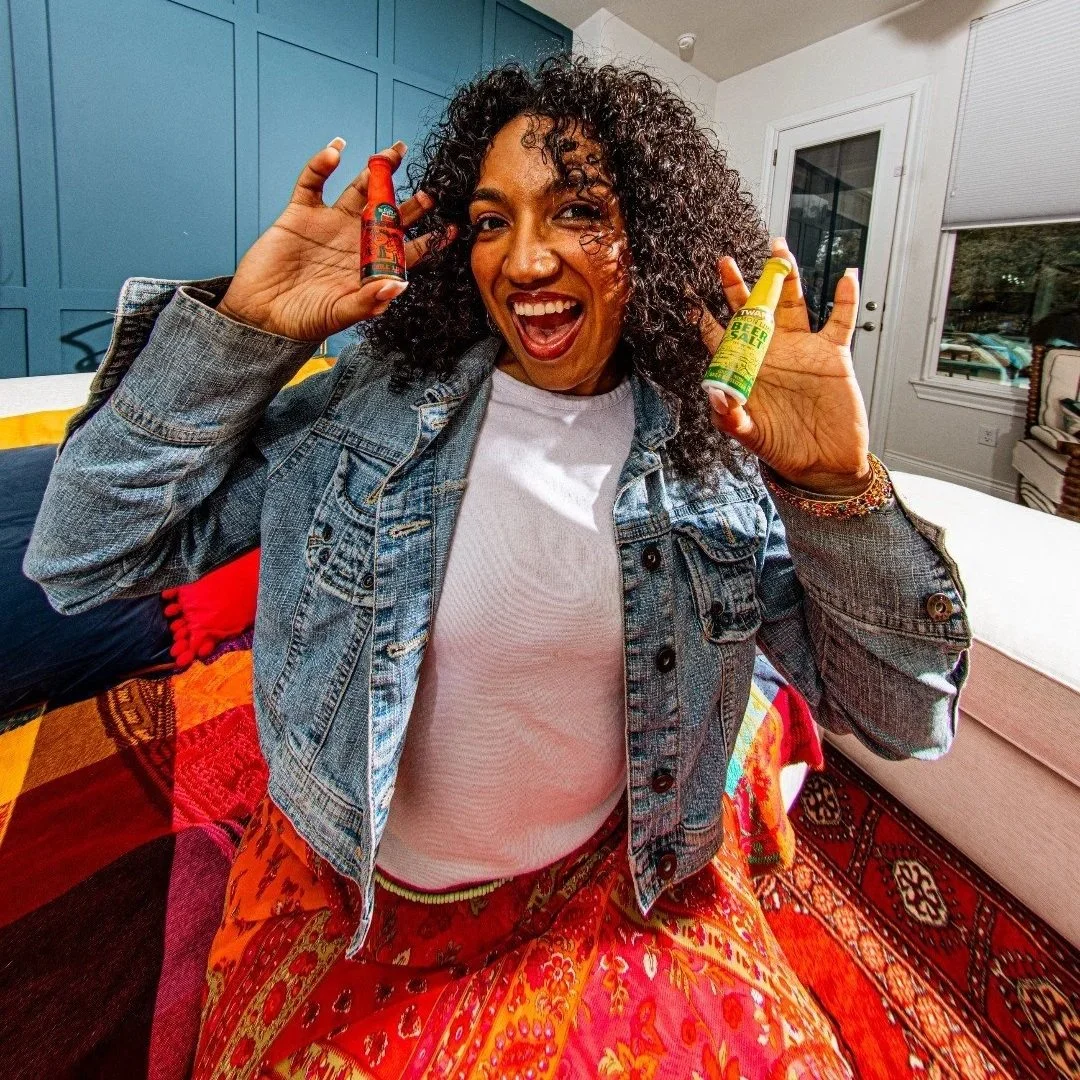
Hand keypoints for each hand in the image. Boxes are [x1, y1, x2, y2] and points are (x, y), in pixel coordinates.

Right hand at [216, 138, 449, 341]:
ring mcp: (330, 225)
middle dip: (409, 199)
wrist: (261, 316)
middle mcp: (354, 242)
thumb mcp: (340, 314)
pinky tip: (336, 151)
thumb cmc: (303, 321)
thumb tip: (398, 286)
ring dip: (375, 171)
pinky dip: (322, 164)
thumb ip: (369, 301)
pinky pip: (313, 182)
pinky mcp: (301, 214)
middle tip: (430, 184)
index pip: (406, 250)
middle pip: (388, 214)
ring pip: (358, 190)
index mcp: (369, 266)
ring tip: (394, 153)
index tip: (452, 228)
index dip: (429, 239)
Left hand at [699, 237, 870, 495]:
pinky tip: (846, 278)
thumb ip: (730, 417)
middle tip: (725, 261)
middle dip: (740, 284)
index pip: (721, 336)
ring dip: (787, 277)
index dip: (705, 317)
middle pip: (753, 309)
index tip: (691, 296)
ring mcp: (802, 349)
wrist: (824, 464)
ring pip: (794, 303)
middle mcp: (772, 353)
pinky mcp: (832, 354)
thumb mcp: (751, 436)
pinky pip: (840, 320)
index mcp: (748, 369)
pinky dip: (846, 299)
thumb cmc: (783, 450)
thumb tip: (715, 395)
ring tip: (779, 250)